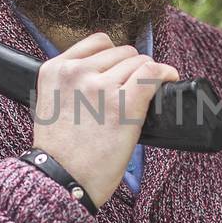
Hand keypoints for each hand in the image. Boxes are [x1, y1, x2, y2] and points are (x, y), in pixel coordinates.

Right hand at [30, 32, 178, 210]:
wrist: (60, 180)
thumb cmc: (60, 153)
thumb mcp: (51, 104)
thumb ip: (72, 83)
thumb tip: (108, 73)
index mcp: (55, 69)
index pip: (98, 42)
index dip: (115, 57)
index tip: (121, 74)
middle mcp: (77, 72)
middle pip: (122, 52)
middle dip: (131, 71)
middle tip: (130, 95)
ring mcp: (100, 87)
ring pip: (139, 62)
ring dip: (146, 77)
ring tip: (142, 99)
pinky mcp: (123, 104)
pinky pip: (153, 72)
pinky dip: (166, 73)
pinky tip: (170, 80)